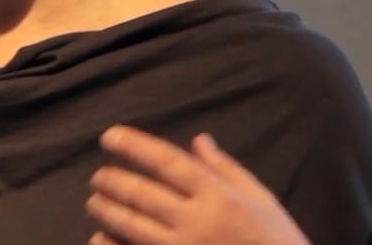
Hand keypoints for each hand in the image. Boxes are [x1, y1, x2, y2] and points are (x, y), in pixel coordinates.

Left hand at [86, 126, 308, 244]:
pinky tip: (100, 238)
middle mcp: (197, 221)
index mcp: (218, 195)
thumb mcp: (260, 198)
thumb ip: (225, 168)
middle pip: (142, 194)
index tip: (109, 137)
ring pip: (132, 226)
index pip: (167, 162)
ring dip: (108, 211)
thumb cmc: (276, 240)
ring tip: (95, 202)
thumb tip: (198, 140)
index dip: (134, 146)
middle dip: (113, 181)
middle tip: (98, 176)